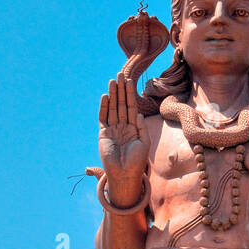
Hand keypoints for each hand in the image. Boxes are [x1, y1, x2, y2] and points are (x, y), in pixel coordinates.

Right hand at [98, 73, 150, 199]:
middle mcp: (123, 126)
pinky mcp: (103, 134)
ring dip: (112, 95)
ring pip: (112, 108)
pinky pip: (103, 118)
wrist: (125, 174)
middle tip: (120, 74)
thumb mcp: (144, 143)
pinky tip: (105, 96)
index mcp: (134, 127)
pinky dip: (104, 107)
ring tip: (113, 81)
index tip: (130, 81)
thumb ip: (141, 127)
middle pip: (121, 104)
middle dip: (121, 90)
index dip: (130, 94)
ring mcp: (113, 129)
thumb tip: (137, 113)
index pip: (131, 107)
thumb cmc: (137, 161)